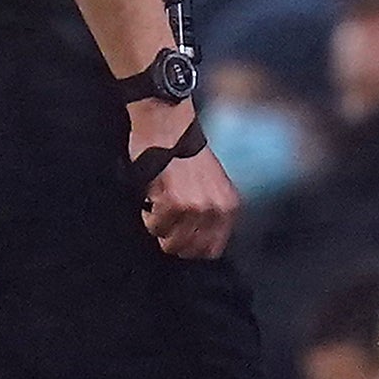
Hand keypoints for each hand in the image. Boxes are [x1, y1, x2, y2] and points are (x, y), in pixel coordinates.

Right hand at [130, 101, 237, 259]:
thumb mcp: (214, 183)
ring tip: (160, 206)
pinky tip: (153, 197)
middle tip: (167, 219)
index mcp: (229, 206)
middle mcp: (216, 210)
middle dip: (174, 240)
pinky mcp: (172, 203)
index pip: (213, 249)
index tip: (182, 235)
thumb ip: (213, 211)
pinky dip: (149, 216)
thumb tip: (201, 240)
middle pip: (190, 251)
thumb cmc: (187, 153)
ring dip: (160, 228)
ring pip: (170, 243)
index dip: (193, 246)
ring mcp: (195, 208)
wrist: (169, 128)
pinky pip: (155, 226)